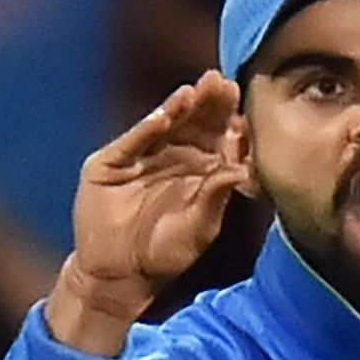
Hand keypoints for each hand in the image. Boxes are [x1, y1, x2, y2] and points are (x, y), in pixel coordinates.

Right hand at [50, 75, 251, 351]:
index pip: (221, 141)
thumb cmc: (164, 254)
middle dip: (210, 104)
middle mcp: (175, 156)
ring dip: (184, 106)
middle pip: (197, 124)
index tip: (245, 112)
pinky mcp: (114, 161)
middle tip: (223, 85)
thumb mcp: (198, 229)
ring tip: (199, 89)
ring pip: (168, 124)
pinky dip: (152, 124)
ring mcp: (144, 155)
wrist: (119, 274)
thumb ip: (216, 198)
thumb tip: (242, 168)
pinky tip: (170, 109)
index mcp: (203, 171)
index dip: (232, 125)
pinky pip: (136, 139)